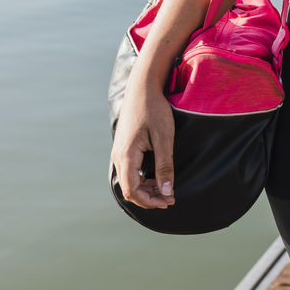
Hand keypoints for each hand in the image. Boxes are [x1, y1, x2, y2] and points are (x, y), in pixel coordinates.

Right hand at [111, 77, 175, 210]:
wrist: (142, 88)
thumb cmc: (154, 110)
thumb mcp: (164, 138)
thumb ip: (165, 165)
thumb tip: (166, 191)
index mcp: (126, 155)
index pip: (132, 191)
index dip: (150, 201)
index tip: (168, 201)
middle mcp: (118, 156)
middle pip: (129, 189)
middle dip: (149, 198)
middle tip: (170, 199)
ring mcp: (119, 152)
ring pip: (129, 181)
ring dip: (146, 190)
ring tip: (166, 190)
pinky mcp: (124, 148)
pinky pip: (130, 171)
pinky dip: (142, 180)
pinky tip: (157, 178)